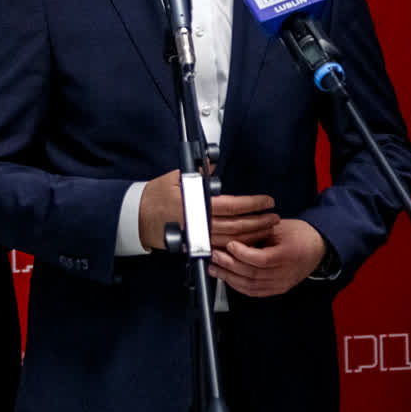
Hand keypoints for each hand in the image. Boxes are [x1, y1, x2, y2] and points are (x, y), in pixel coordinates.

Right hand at [137, 169, 274, 251]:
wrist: (136, 216)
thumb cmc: (153, 196)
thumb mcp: (175, 177)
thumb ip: (198, 171)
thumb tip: (212, 163)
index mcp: (197, 203)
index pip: (233, 205)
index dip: (253, 204)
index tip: (266, 202)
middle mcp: (200, 222)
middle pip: (237, 226)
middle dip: (259, 222)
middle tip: (273, 218)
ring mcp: (197, 236)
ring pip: (232, 240)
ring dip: (252, 236)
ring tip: (266, 231)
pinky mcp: (194, 245)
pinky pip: (220, 249)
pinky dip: (236, 247)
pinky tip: (247, 243)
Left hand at [207, 218, 325, 296]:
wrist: (318, 247)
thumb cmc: (299, 234)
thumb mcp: (280, 228)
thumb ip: (258, 235)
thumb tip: (232, 237)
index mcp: (289, 255)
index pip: (262, 259)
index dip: (243, 254)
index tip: (229, 245)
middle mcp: (286, 273)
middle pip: (253, 274)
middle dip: (230, 265)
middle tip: (214, 256)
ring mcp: (282, 284)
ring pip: (251, 286)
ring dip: (230, 278)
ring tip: (215, 268)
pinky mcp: (278, 289)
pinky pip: (255, 292)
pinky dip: (238, 286)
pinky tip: (227, 278)